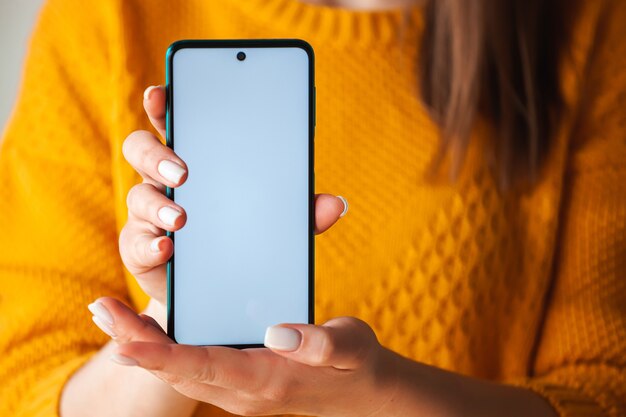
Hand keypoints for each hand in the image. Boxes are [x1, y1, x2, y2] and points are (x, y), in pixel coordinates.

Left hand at [89, 298, 397, 416]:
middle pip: (177, 370)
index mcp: (267, 379)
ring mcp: (240, 392)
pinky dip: (164, 353)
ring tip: (111, 317)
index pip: (203, 367)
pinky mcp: (241, 384)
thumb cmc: (356, 365)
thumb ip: (319, 343)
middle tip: (100, 309)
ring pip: (179, 372)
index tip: (123, 337)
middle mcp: (244, 392)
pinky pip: (192, 371)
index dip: (160, 353)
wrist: (363, 396)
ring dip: (142, 348)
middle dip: (134, 344)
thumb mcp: (350, 347)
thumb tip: (277, 332)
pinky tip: (149, 335)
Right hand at [119, 85, 348, 312]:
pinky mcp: (141, 248)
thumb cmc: (244, 237)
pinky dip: (150, 244)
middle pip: (140, 149)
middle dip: (156, 153)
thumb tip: (336, 204)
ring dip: (157, 203)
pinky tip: (168, 248)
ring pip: (137, 194)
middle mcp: (164, 180)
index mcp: (196, 158)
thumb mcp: (276, 221)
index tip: (161, 93)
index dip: (162, 104)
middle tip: (183, 170)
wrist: (220, 286)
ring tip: (182, 218)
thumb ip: (301, 211)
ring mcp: (148, 214)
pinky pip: (135, 241)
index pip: (173, 121)